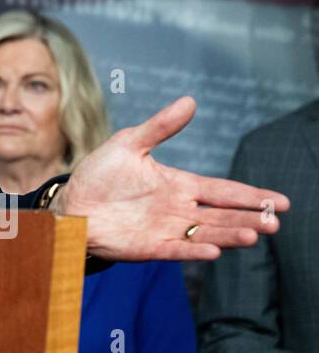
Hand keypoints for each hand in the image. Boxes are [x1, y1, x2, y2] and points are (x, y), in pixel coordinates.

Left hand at [54, 96, 288, 260]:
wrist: (71, 204)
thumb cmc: (99, 175)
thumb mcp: (129, 143)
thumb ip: (161, 126)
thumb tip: (190, 100)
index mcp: (179, 186)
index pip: (223, 191)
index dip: (251, 196)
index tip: (281, 201)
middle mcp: (178, 210)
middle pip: (222, 216)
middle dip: (249, 218)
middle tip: (274, 221)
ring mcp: (166, 230)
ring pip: (206, 234)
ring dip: (230, 235)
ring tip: (254, 234)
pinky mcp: (149, 247)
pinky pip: (176, 250)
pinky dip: (194, 251)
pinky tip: (214, 251)